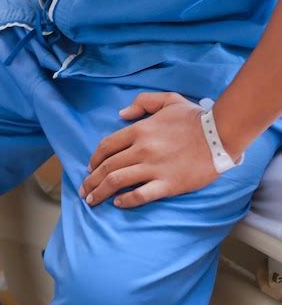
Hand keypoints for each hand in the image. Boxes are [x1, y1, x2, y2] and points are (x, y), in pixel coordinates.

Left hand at [79, 92, 223, 208]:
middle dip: (91, 181)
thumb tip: (121, 114)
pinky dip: (125, 201)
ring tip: (92, 201)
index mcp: (139, 130)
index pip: (107, 146)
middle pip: (107, 167)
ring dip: (100, 192)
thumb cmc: (195, 117)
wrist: (220, 135)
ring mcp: (153, 168)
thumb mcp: (167, 100)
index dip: (94, 159)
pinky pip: (140, 195)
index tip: (89, 168)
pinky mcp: (167, 184)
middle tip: (84, 191)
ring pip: (117, 182)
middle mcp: (142, 150)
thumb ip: (142, 102)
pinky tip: (118, 203)